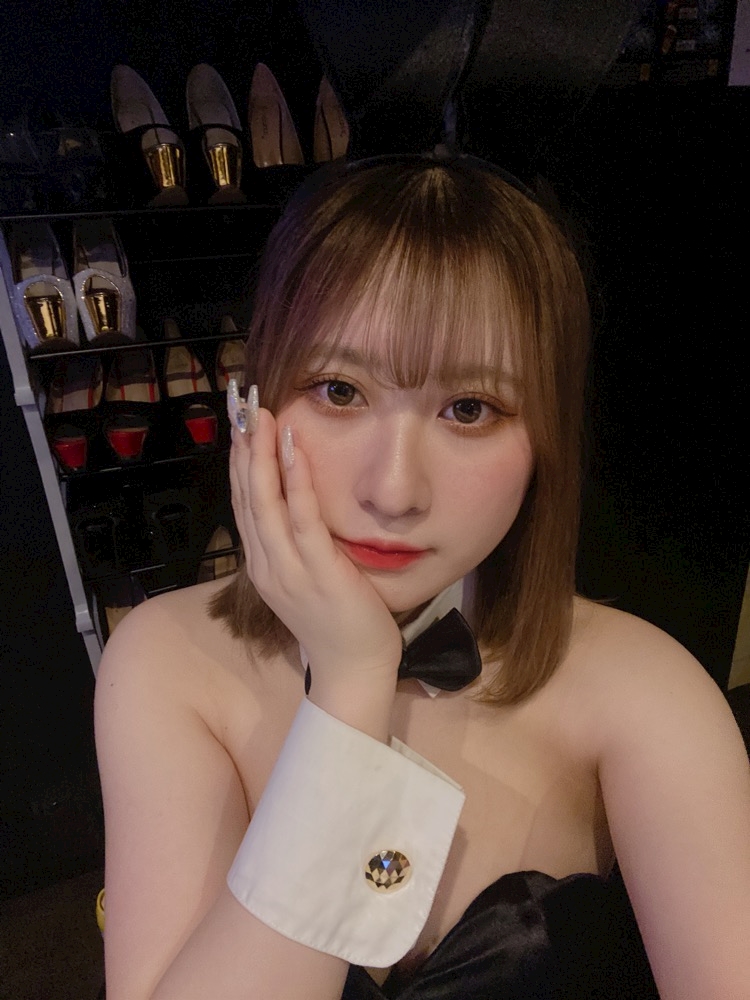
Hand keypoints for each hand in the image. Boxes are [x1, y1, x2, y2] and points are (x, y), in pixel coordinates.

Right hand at [229, 405, 403, 693]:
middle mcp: (266, 565)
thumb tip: (295, 506)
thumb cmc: (336, 621)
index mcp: (263, 564)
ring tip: (260, 417)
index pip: (244, 504)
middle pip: (246, 497)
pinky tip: (292, 453)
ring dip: (260, 457)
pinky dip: (295, 483)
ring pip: (266, 505)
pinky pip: (303, 521)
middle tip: (242, 405)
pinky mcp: (319, 573)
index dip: (238, 462)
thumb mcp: (306, 577)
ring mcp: (289, 571)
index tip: (239, 425)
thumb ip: (295, 545)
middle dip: (242, 449)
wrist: (353, 670)